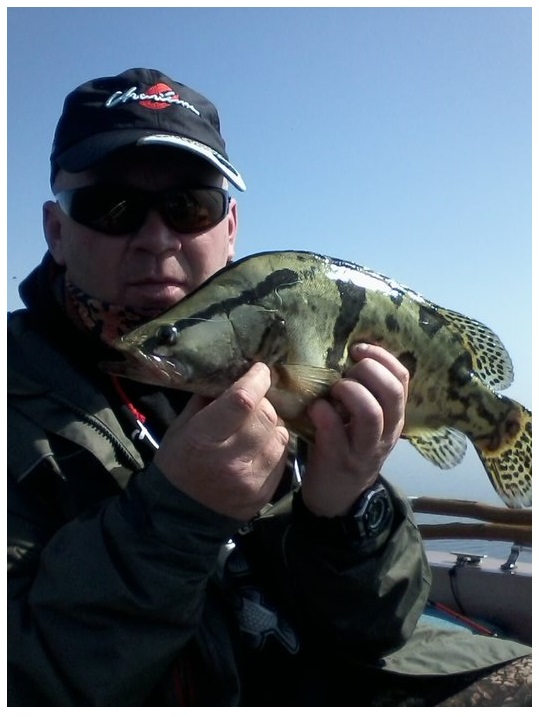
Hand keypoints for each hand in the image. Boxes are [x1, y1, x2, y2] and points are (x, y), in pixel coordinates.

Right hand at [154, 363, 289, 521]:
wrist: (180, 516)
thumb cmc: (179, 462)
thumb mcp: (182, 426)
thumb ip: (208, 400)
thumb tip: (236, 373)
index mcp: (203, 438)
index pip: (242, 400)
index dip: (256, 380)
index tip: (260, 370)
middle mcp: (229, 460)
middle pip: (266, 416)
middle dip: (264, 401)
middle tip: (255, 401)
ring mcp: (250, 479)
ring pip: (279, 435)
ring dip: (272, 424)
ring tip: (257, 425)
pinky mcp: (264, 492)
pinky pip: (282, 457)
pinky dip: (274, 445)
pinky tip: (259, 446)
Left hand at [300, 343, 408, 516]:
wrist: (336, 496)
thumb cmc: (346, 445)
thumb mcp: (363, 421)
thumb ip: (364, 393)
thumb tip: (345, 354)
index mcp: (393, 416)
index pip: (402, 378)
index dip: (382, 357)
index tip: (357, 348)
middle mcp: (386, 432)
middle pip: (391, 393)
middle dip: (367, 371)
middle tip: (346, 371)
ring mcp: (365, 449)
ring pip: (371, 413)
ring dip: (350, 392)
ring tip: (333, 390)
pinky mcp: (341, 461)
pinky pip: (335, 432)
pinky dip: (323, 413)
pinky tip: (314, 409)